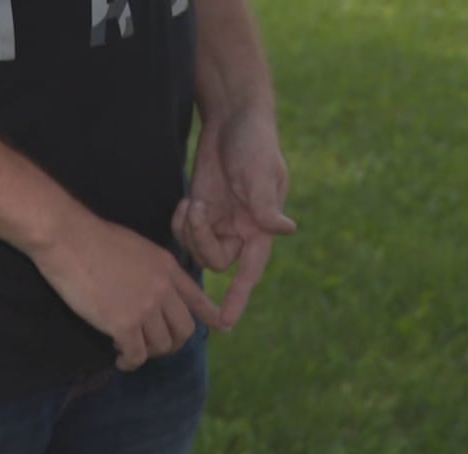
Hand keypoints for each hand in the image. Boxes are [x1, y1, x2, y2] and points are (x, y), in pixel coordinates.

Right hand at [32, 212, 222, 370]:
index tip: (222, 326)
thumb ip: (150, 269)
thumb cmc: (92, 238)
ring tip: (130, 349)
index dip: (210, 314)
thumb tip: (148, 289)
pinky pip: (136, 354)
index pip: (197, 297)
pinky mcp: (123, 324)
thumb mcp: (137, 247)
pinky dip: (129, 361)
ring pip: (161, 345)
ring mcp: (145, 307)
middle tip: (154, 346)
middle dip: (173, 342)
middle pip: (184, 329)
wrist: (69, 239)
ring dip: (148, 352)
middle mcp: (163, 289)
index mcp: (167, 267)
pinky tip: (120, 359)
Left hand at [172, 109, 294, 327]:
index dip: (239, 298)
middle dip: (201, 243)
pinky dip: (181, 221)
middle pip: (216, 261)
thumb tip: (286, 229)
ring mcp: (219, 220)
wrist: (234, 117)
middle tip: (197, 211)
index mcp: (261, 228)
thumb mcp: (259, 173)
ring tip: (192, 203)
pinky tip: (185, 201)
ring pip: (197, 249)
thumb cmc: (254, 142)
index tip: (225, 323)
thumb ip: (266, 205)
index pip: (250, 272)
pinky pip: (186, 231)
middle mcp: (241, 230)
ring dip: (189, 231)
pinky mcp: (202, 207)